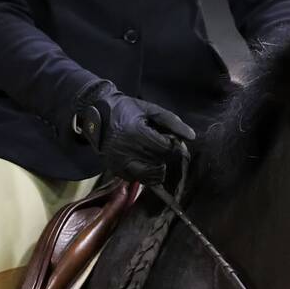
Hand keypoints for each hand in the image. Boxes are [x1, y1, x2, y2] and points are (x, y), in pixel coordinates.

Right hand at [69, 82, 195, 185]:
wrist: (97, 114)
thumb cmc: (127, 109)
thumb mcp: (150, 110)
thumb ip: (172, 122)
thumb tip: (192, 137)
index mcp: (137, 133)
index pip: (165, 149)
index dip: (174, 147)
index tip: (173, 141)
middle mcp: (127, 150)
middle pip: (159, 163)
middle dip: (166, 157)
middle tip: (164, 147)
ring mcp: (120, 162)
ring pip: (149, 176)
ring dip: (157, 168)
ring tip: (155, 156)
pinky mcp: (115, 169)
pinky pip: (137, 179)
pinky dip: (145, 173)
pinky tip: (144, 161)